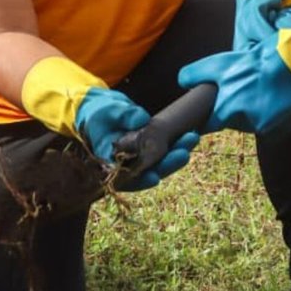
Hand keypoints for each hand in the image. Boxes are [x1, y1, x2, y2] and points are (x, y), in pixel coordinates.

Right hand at [72, 87, 197, 190]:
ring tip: (192, 138)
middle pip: (149, 173)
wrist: (102, 110)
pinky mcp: (151, 151)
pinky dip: (178, 144)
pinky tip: (191, 135)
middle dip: (168, 164)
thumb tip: (142, 119)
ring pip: (161, 163)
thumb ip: (121, 115)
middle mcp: (128, 167)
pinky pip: (167, 151)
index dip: (141, 180)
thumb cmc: (99, 113)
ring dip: (177, 153)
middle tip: (184, 152)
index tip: (154, 177)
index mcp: (110, 163)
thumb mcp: (105, 111)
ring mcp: (141, 160)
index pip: (125, 178)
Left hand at [177, 35, 290, 138]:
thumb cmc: (254, 63)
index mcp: (224, 111)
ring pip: (244, 120)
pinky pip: (261, 119)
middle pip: (228, 120)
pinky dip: (261, 109)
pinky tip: (267, 94)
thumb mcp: (218, 64)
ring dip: (245, 109)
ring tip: (254, 88)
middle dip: (229, 108)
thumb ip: (195, 74)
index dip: (204, 119)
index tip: (204, 114)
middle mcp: (241, 123)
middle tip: (237, 89)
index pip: (206, 126)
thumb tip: (182, 83)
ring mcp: (258, 126)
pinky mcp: (273, 124)